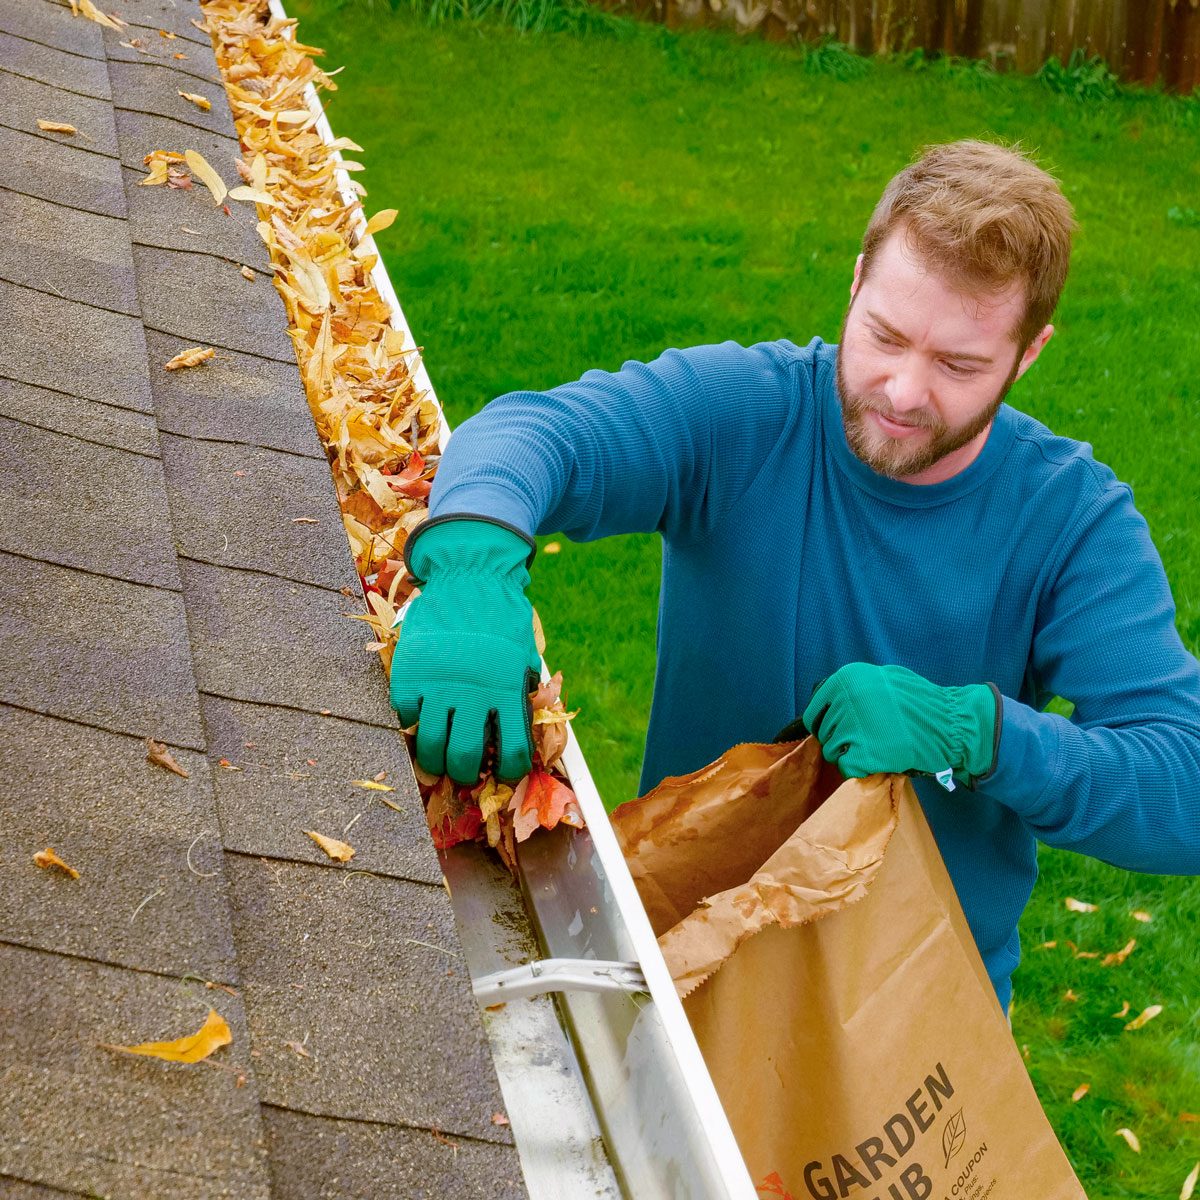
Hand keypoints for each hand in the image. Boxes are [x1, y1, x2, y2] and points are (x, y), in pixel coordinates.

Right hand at [389, 516, 541, 783]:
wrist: (470, 575)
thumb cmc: (501, 617)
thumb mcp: (521, 655)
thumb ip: (518, 691)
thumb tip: (517, 729)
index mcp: (507, 690)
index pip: (513, 749)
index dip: (510, 771)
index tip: (505, 775)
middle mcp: (473, 692)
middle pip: (465, 756)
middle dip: (464, 774)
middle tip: (462, 773)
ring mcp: (439, 684)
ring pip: (431, 744)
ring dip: (433, 761)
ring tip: (436, 762)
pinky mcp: (410, 672)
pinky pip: (405, 714)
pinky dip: (409, 723)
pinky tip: (417, 719)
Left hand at [801, 663, 999, 786]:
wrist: (951, 724)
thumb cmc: (921, 702)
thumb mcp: (884, 678)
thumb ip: (856, 687)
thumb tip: (830, 702)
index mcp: (847, 679)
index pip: (815, 712)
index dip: (826, 724)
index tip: (837, 731)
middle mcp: (845, 699)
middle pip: (824, 733)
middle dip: (841, 740)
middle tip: (868, 741)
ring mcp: (853, 727)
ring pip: (833, 752)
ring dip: (850, 755)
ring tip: (876, 749)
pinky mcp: (864, 753)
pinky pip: (847, 768)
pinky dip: (860, 769)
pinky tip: (878, 760)